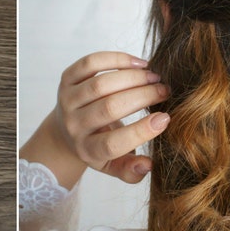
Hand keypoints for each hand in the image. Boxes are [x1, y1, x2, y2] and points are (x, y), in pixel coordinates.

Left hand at [21, 51, 169, 188]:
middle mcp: (74, 125)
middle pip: (109, 108)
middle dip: (143, 96)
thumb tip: (148, 165)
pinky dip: (116, 59)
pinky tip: (137, 64)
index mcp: (87, 149)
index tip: (165, 118)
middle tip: (165, 91)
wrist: (64, 130)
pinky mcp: (66, 79)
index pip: (112, 143)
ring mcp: (67, 100)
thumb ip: (130, 171)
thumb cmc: (98, 146)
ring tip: (154, 77)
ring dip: (133, 77)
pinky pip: (90, 64)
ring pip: (101, 84)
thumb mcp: (112, 165)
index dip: (141, 131)